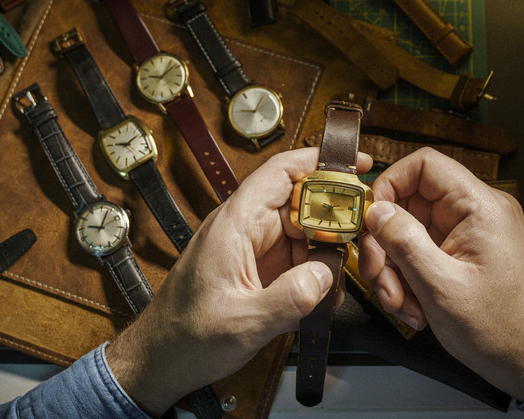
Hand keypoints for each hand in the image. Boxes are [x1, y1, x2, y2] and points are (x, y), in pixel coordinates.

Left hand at [105, 147, 371, 414]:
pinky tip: (319, 298)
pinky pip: (293, 259)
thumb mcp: (244, 322)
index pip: (280, 173)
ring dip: (325, 253)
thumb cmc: (186, 338)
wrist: (160, 362)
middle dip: (334, 217)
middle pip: (300, 203)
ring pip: (301, 233)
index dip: (320, 162)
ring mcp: (251, 250)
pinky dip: (311, 274)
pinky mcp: (255, 270)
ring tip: (337, 281)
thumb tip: (326, 275)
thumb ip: (290, 298)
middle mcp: (244, 230)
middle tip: (363, 237)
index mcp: (235, 225)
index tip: (355, 165)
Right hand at [358, 147, 523, 401]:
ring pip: (407, 232)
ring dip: (393, 268)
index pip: (425, 165)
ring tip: (400, 302)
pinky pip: (417, 252)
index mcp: (480, 207)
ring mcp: (464, 233)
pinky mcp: (457, 252)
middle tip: (377, 275)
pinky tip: (413, 306)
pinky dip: (406, 278)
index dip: (390, 185)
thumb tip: (375, 211)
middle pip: (408, 203)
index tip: (370, 219)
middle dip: (385, 243)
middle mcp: (474, 212)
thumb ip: (405, 243)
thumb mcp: (442, 287)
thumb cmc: (498, 328)